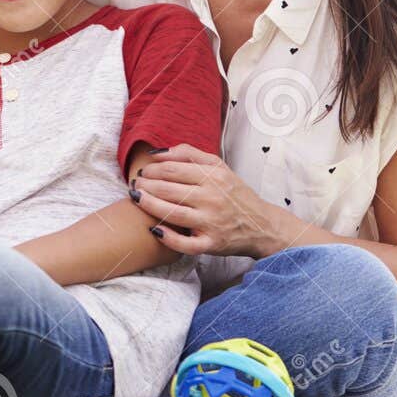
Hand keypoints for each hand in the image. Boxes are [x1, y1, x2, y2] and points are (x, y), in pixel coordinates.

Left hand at [131, 144, 286, 256]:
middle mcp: (213, 199)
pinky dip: (168, 238)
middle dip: (145, 186)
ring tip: (136, 199)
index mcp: (214, 177)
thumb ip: (188, 153)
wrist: (261, 225)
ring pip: (172, 214)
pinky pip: (185, 244)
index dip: (152, 169)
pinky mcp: (211, 244)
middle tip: (135, 184)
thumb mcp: (218, 166)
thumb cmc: (234, 193)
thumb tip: (157, 152)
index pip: (172, 169)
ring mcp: (212, 223)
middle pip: (168, 190)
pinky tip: (154, 229)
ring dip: (148, 205)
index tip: (143, 171)